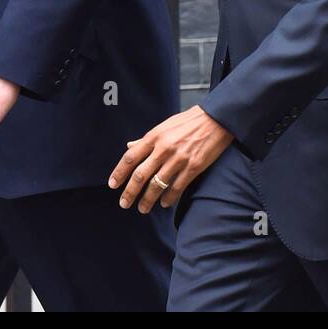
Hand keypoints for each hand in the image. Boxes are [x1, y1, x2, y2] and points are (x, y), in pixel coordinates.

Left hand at [108, 106, 232, 212]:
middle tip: (124, 203)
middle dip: (130, 192)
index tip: (112, 185)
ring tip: (143, 208)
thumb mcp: (164, 126)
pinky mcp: (193, 167)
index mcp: (154, 137)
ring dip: (148, 200)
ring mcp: (178, 159)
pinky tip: (164, 204)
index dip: (119, 172)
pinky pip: (177, 188)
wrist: (215, 119)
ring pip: (157, 185)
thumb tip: (129, 147)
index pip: (131, 157)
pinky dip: (168, 198)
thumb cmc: (188, 122)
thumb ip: (146, 140)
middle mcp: (164, 149)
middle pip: (141, 175)